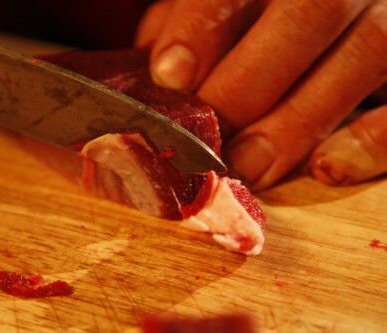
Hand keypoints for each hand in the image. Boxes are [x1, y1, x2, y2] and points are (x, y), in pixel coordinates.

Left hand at [135, 0, 386, 189]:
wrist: (328, 13)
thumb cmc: (260, 14)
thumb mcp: (225, 6)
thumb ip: (191, 23)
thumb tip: (158, 75)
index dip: (203, 24)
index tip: (170, 77)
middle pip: (309, 12)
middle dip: (248, 83)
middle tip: (209, 140)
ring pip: (366, 52)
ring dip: (299, 120)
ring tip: (250, 166)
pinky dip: (374, 140)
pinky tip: (327, 168)